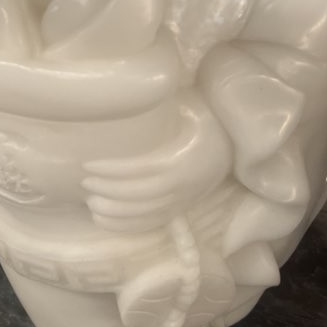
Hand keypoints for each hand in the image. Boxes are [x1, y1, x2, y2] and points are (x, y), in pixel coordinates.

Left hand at [81, 93, 232, 232]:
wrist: (241, 138)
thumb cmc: (211, 115)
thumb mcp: (188, 104)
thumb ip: (158, 106)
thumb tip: (122, 100)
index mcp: (182, 158)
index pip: (141, 169)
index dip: (113, 171)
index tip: (87, 166)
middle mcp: (183, 184)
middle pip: (140, 196)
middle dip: (109, 192)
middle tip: (85, 184)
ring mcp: (185, 198)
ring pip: (146, 214)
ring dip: (116, 213)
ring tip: (91, 204)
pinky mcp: (185, 206)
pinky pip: (155, 222)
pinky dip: (129, 225)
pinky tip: (107, 220)